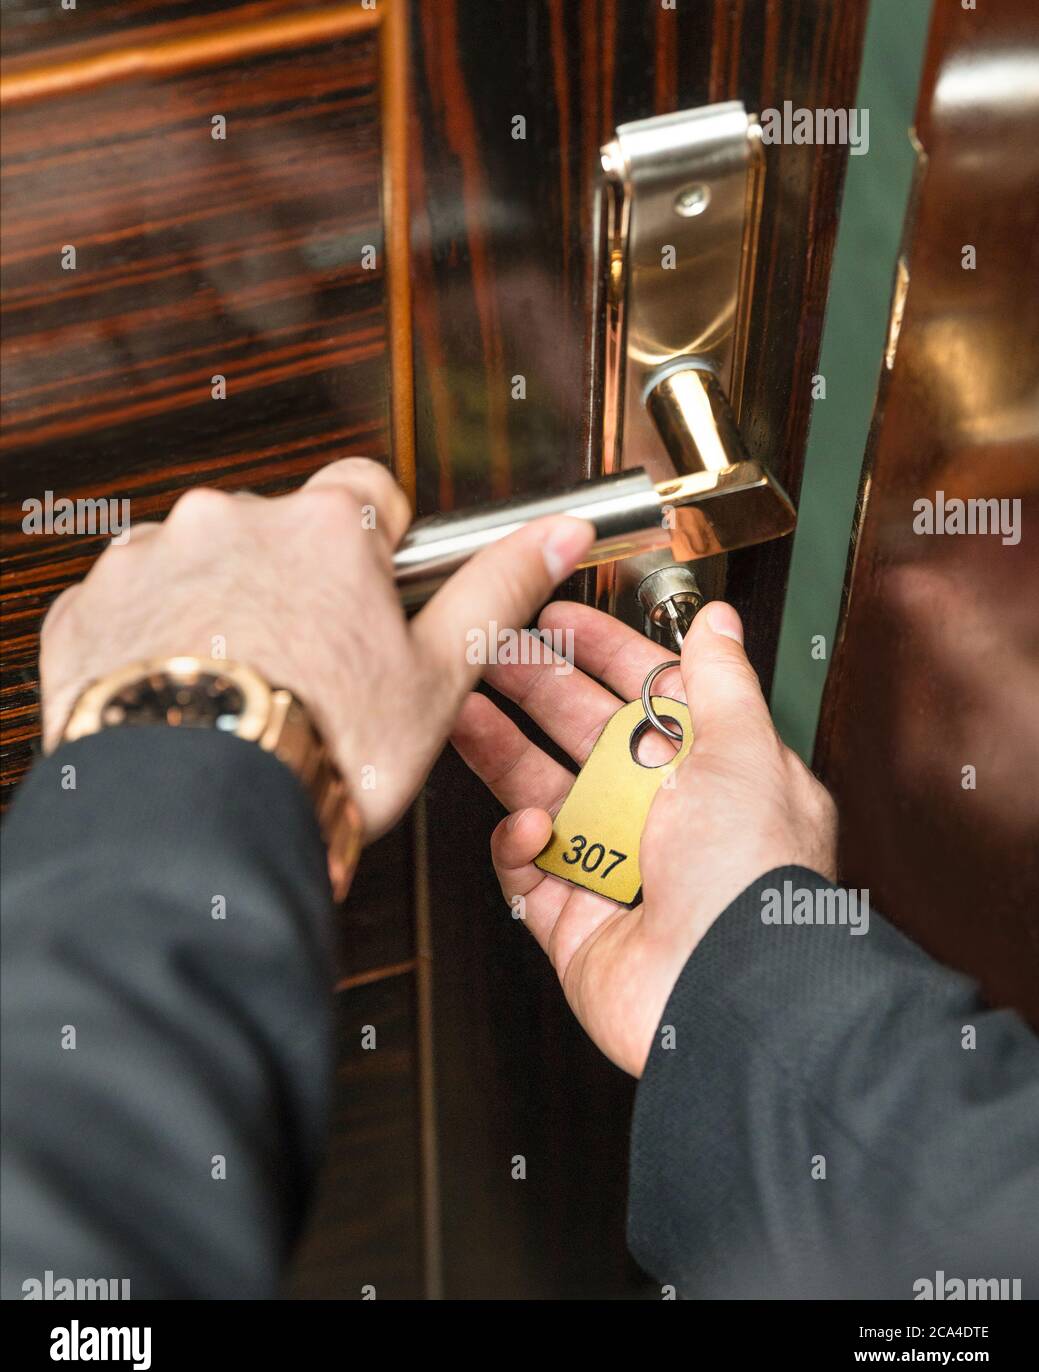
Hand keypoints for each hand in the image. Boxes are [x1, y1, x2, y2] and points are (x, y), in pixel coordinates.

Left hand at [40, 459, 593, 839]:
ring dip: (225, 608)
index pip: (367, 491)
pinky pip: (134, 604)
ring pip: (205, 565)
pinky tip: (188, 695)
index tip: (373, 592)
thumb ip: (496, 591)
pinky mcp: (89, 604)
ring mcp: (153, 557)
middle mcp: (232, 520)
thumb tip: (558, 534)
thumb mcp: (435, 679)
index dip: (377, 547)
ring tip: (246, 690)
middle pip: (281, 532)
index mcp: (325, 527)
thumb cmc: (318, 750)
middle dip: (296, 585)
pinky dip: (156, 638)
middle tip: (313, 667)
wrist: (195, 815)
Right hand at [450, 600, 836, 1075]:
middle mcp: (661, 817)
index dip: (602, 652)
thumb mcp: (747, 753)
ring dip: (502, 748)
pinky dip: (520, 844)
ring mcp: (614, 867)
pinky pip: (527, 867)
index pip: (646, 695)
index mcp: (709, 771)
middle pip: (582, 734)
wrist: (730, 994)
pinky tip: (530, 825)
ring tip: (463, 707)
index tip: (556, 617)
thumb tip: (717, 622)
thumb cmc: (755, 876)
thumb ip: (722, 681)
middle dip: (537, 686)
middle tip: (490, 649)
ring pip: (541, 792)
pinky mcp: (573, 919)